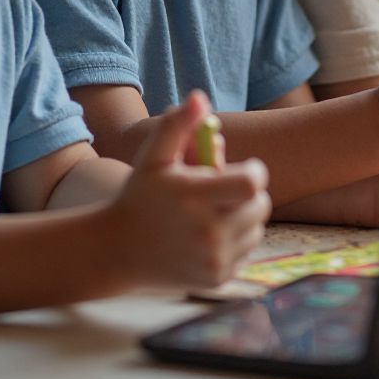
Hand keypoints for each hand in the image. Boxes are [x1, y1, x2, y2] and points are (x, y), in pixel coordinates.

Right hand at [109, 91, 270, 289]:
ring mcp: (213, 260)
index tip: (238, 169)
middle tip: (221, 191)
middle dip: (248, 193)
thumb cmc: (140, 195)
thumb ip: (177, 124)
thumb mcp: (153, 155)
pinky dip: (236, 240)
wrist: (116, 250)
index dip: (253, 171)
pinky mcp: (217, 279)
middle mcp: (208, 234)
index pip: (252, 182)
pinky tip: (210, 235)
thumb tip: (200, 98)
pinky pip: (247, 250)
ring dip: (243, 216)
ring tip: (214, 212)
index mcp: (195, 198)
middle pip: (261, 204)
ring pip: (256, 227)